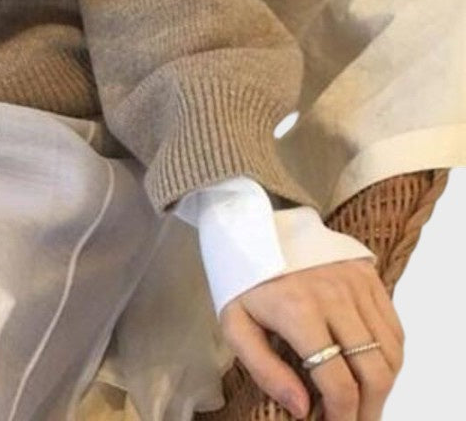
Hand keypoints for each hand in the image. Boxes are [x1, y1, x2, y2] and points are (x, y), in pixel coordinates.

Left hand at [220, 257, 404, 419]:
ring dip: (384, 386)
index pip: (338, 381)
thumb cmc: (242, 279)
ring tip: (365, 401)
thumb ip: (264, 370)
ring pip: (391, 352)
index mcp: (298, 310)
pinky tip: (371, 368)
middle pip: (374, 372)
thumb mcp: (235, 324)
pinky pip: (394, 326)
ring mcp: (355, 282)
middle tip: (355, 420)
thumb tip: (302, 409)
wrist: (251, 227)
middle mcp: (334, 295)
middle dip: (370, 408)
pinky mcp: (367, 274)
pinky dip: (390, 356)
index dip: (343, 415)